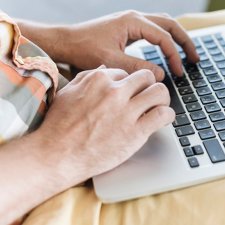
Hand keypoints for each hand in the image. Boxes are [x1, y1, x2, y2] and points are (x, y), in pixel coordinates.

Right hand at [36, 66, 174, 180]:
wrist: (57, 155)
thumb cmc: (58, 126)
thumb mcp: (68, 93)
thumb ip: (86, 78)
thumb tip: (104, 69)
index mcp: (99, 79)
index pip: (126, 72)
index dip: (129, 84)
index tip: (130, 93)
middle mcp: (114, 91)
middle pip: (146, 77)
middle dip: (149, 85)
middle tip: (148, 96)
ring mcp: (126, 111)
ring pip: (160, 91)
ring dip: (162, 98)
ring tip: (158, 106)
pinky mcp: (136, 132)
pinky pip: (163, 114)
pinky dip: (167, 115)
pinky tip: (162, 119)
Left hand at [58, 11, 199, 79]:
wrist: (65, 41)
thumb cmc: (83, 49)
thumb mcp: (111, 61)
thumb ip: (137, 68)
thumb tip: (161, 74)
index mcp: (133, 21)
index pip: (164, 36)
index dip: (174, 55)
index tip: (179, 72)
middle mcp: (134, 17)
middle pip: (169, 24)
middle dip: (184, 41)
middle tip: (195, 58)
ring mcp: (130, 21)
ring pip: (162, 24)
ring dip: (176, 38)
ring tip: (186, 54)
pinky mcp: (126, 28)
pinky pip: (152, 29)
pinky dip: (164, 39)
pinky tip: (165, 51)